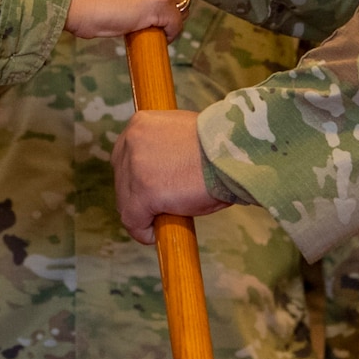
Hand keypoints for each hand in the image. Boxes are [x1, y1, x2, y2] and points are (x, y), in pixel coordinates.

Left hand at [112, 109, 228, 243]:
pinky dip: (143, 231)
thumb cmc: (218, 146)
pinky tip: (155, 235)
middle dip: (137, 197)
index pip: (125, 156)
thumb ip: (162, 147)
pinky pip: (133, 220)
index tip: (150, 191)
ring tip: (163, 220)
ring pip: (126, 202)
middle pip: (122, 179)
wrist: (235, 152)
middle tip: (158, 209)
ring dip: (142, 214)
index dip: (136, 178)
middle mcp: (130, 141)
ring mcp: (135, 167)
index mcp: (140, 123)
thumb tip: (158, 172)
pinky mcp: (144, 192)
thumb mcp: (180, 135)